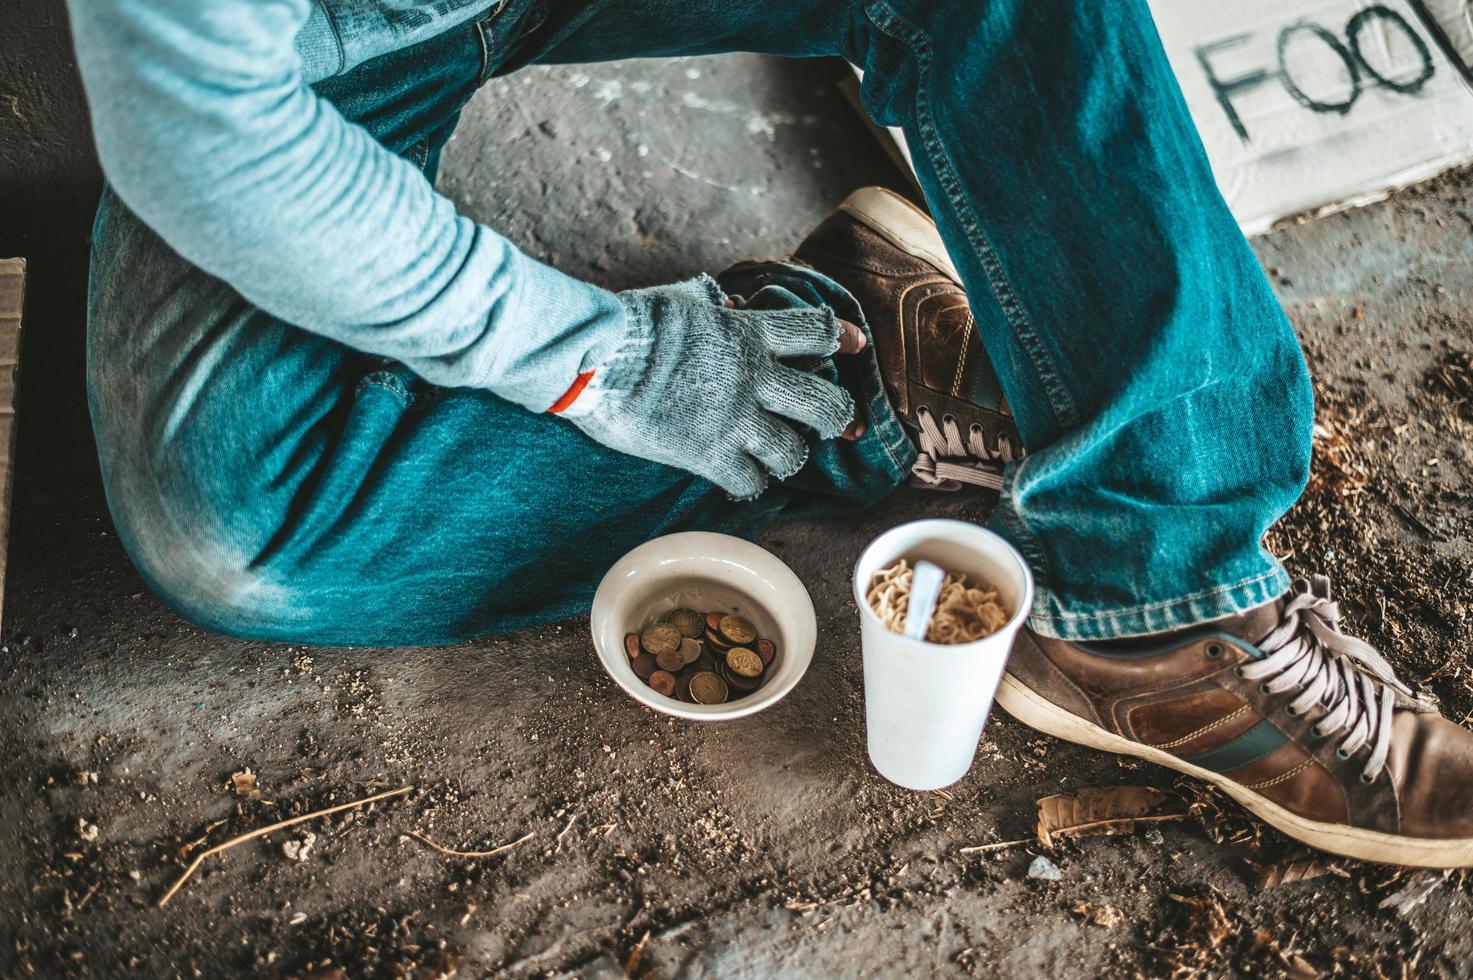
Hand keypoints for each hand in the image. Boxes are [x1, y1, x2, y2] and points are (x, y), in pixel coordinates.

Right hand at [561, 275, 864, 497]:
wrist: (595, 358)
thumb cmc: (630, 324)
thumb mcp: (682, 301)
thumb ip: (714, 308)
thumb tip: (724, 305)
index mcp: (749, 333)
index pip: (817, 332)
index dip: (843, 338)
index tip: (856, 345)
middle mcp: (753, 378)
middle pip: (825, 404)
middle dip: (838, 416)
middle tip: (836, 423)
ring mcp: (734, 420)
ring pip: (793, 451)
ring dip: (789, 454)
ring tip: (777, 453)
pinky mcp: (708, 455)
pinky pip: (750, 482)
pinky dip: (750, 482)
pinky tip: (740, 477)